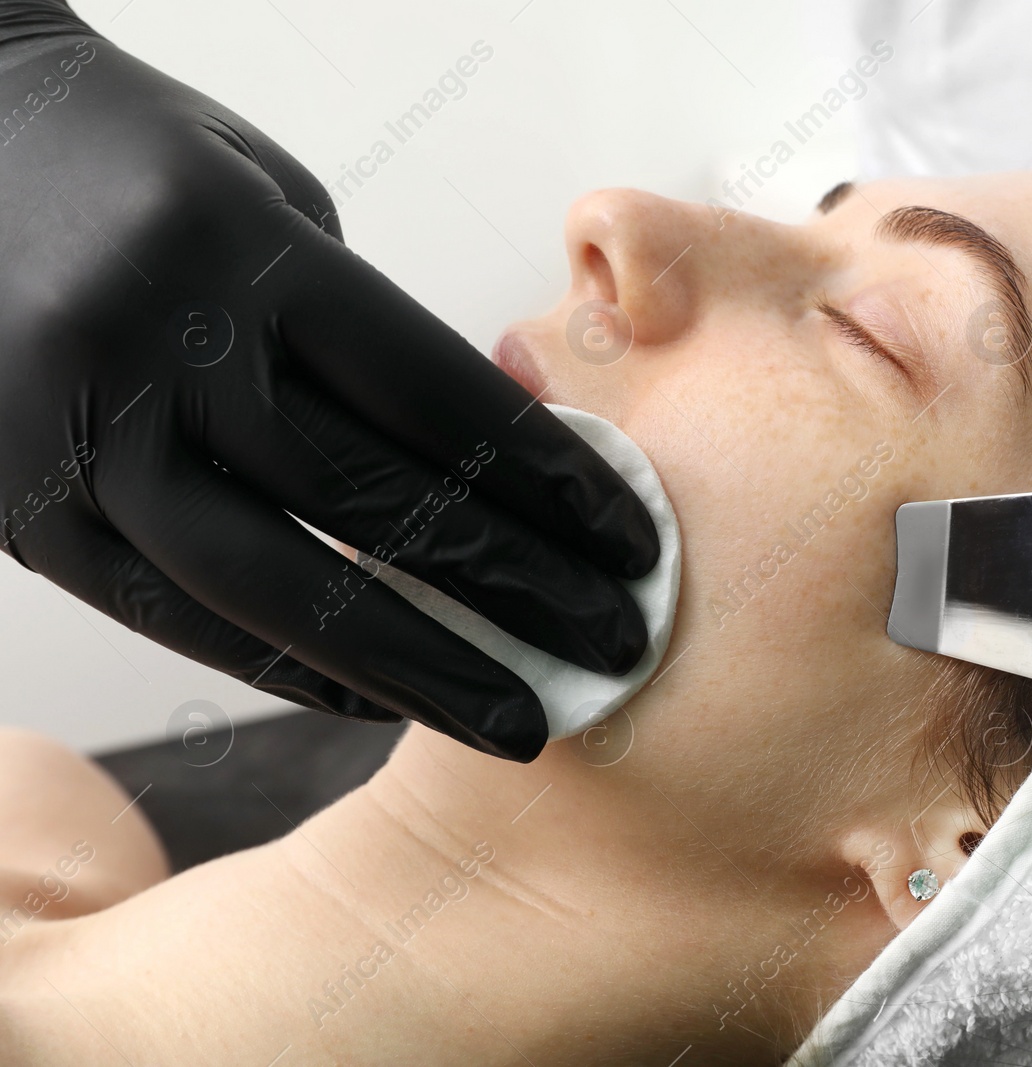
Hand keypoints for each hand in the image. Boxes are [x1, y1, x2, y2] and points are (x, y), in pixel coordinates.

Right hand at [0, 6, 657, 761]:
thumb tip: (476, 441)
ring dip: (416, 667)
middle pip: (375, 501)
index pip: (435, 395)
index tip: (631, 544)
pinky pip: (172, 614)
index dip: (548, 481)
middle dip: (516, 587)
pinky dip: (285, 664)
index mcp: (246, 253)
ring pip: (273, 586)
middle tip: (615, 648)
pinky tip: (379, 698)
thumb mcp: (267, 196)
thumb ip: (356, 323)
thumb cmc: (139, 164)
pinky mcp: (19, 508)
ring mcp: (78, 435)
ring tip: (519, 719)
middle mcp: (162, 348)